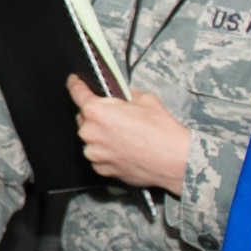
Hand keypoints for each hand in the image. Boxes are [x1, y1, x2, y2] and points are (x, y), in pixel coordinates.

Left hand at [68, 75, 190, 192]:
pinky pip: (99, 155)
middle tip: (117, 115)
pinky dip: (107, 151)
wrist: (176, 161)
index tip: (74, 81)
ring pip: (91, 138)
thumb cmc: (162, 132)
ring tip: (124, 135)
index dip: (75, 83)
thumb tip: (121, 97)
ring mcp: (95, 153)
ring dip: (101, 134)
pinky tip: (124, 148)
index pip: (76, 91)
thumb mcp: (145, 98)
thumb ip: (125, 95)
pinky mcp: (102, 169)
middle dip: (97, 114)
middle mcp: (90, 133)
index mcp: (97, 111)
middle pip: (84, 117)